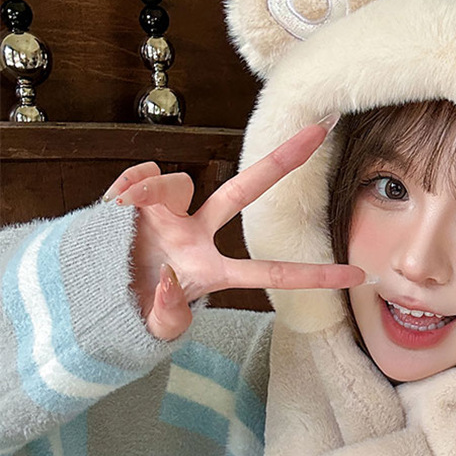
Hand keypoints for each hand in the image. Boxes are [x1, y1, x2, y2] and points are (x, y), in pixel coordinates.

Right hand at [102, 117, 367, 340]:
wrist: (97, 291)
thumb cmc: (139, 310)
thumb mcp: (160, 327)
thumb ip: (170, 315)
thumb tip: (173, 280)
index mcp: (214, 270)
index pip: (270, 272)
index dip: (314, 276)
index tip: (359, 276)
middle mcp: (199, 232)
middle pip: (244, 190)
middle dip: (281, 160)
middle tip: (323, 127)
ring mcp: (171, 211)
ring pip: (176, 180)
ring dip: (154, 193)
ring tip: (133, 214)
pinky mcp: (138, 197)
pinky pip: (142, 176)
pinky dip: (130, 188)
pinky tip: (120, 205)